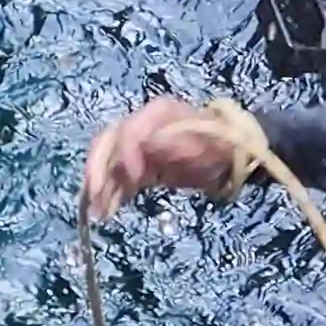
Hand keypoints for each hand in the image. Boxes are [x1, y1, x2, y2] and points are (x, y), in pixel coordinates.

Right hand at [83, 99, 243, 222]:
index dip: (127, 153)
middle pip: (107, 143)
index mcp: (158, 114)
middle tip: (96, 194)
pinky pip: (117, 179)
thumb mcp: (209, 141)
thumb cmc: (221, 145)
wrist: (229, 153)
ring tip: (99, 212)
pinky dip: (111, 194)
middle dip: (98, 169)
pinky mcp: (138, 166)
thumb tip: (151, 143)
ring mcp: (137, 146)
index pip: (129, 130)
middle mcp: (141, 125)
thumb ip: (180, 143)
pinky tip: (106, 212)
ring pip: (108, 163)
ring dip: (101, 186)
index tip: (135, 178)